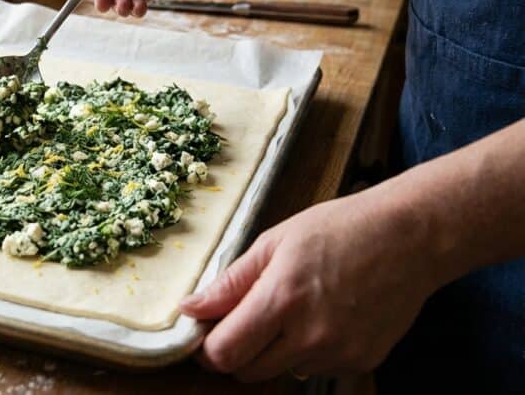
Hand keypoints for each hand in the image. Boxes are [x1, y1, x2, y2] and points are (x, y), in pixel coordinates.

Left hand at [180, 191, 444, 380]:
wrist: (411, 238)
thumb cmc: (341, 228)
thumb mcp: (275, 242)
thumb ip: (230, 282)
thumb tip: (190, 309)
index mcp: (282, 299)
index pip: (225, 353)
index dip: (207, 348)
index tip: (204, 333)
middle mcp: (311, 335)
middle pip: (248, 372)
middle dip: (235, 351)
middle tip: (241, 320)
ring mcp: (339, 353)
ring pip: (281, 371)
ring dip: (272, 351)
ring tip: (291, 309)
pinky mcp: (361, 362)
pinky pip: (315, 368)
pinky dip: (307, 350)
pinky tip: (322, 316)